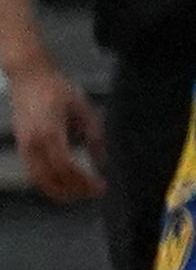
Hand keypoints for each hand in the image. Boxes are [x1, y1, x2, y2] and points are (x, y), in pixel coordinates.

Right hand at [8, 63, 95, 204]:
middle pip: (51, 178)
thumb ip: (94, 133)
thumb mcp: (83, 106)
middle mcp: (33, 143)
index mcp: (50, 131)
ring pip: (39, 180)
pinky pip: (33, 173)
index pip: (65, 166)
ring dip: (60, 191)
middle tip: (95, 191)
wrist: (28, 77)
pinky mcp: (21, 147)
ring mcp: (24, 146)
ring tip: (82, 192)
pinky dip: (48, 184)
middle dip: (74, 190)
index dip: (82, 180)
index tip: (101, 185)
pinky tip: (65, 185)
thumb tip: (101, 160)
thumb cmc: (57, 89)